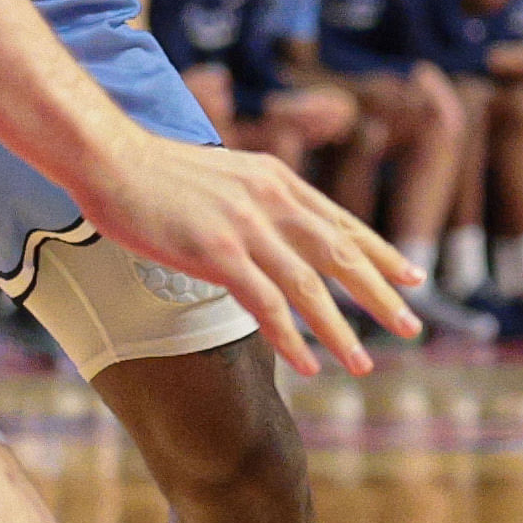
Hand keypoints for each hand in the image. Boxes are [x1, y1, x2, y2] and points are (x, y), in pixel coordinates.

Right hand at [70, 131, 420, 379]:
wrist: (110, 158)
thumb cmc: (157, 172)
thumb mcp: (225, 175)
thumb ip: (257, 199)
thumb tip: (276, 229)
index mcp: (277, 179)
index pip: (341, 221)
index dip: (380, 252)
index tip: (411, 277)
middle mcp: (271, 200)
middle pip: (341, 253)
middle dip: (381, 293)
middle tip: (412, 325)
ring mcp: (246, 226)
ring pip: (310, 286)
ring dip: (340, 329)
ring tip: (363, 363)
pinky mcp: (217, 252)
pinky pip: (267, 303)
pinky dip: (292, 337)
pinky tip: (309, 364)